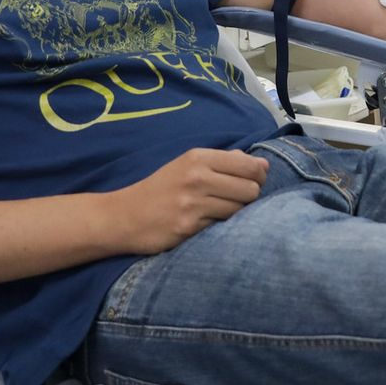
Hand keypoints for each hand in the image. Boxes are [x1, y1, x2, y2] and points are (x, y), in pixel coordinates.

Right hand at [104, 148, 268, 256]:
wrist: (123, 216)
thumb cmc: (161, 190)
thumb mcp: (187, 165)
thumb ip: (224, 161)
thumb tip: (262, 164)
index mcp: (198, 157)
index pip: (249, 165)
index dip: (258, 175)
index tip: (253, 181)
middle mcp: (197, 177)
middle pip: (250, 188)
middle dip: (250, 196)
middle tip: (235, 199)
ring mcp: (193, 202)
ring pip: (240, 208)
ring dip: (236, 212)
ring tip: (219, 211)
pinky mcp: (189, 226)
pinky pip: (222, 225)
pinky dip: (219, 225)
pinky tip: (205, 222)